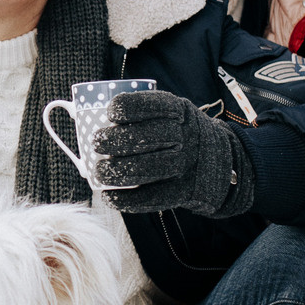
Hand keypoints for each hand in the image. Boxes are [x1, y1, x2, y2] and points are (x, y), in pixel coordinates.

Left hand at [93, 91, 252, 217]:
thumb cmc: (180, 133)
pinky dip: (126, 199)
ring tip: (98, 171)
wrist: (221, 162)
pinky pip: (151, 198)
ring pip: (146, 169)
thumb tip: (83, 116)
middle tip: (97, 142)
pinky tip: (109, 196)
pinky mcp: (183, 192)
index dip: (129, 107)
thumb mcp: (172, 114)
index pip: (155, 105)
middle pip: (146, 137)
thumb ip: (141, 113)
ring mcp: (186, 165)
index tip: (110, 112)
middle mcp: (186, 137)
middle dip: (114, 140)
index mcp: (180, 111)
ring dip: (116, 171)